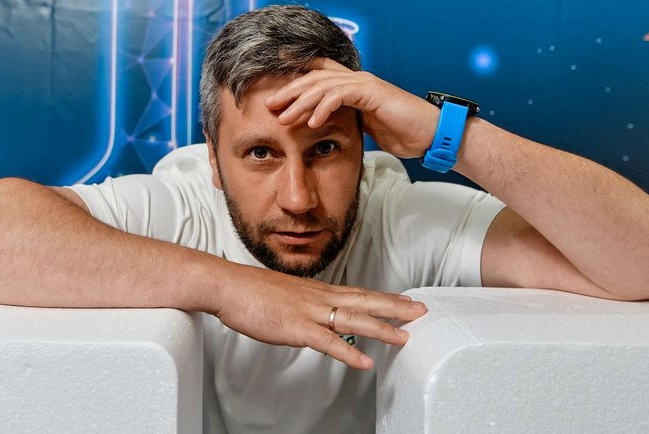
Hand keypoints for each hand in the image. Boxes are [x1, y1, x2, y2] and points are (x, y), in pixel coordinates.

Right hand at [211, 263, 426, 368]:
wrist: (227, 285)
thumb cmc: (250, 291)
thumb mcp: (284, 294)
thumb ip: (303, 304)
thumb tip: (313, 314)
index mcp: (316, 290)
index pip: (358, 292)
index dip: (384, 297)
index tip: (406, 300)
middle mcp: (318, 297)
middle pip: (364, 301)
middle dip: (395, 307)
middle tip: (422, 310)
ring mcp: (309, 312)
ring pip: (353, 319)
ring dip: (381, 328)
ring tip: (404, 337)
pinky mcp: (296, 327)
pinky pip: (327, 342)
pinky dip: (348, 352)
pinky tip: (364, 362)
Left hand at [263, 58, 438, 158]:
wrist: (430, 135)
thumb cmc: (402, 132)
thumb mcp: (366, 126)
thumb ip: (347, 120)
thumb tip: (326, 128)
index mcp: (354, 85)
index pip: (320, 72)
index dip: (296, 70)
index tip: (273, 79)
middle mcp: (357, 79)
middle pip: (315, 78)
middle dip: (290, 91)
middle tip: (269, 105)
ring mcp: (365, 84)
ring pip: (324, 86)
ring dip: (301, 102)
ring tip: (285, 118)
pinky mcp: (372, 93)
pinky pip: (341, 95)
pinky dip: (324, 107)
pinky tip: (312, 122)